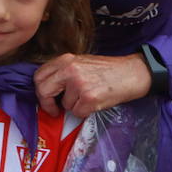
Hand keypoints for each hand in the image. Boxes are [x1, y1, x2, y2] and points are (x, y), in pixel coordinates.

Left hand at [33, 52, 151, 118]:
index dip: (40, 90)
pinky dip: (85, 112)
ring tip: (88, 97)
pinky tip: (95, 102)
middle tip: (55, 109)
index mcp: (66, 59)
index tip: (47, 98)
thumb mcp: (81, 63)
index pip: (39, 76)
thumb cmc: (107, 70)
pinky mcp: (89, 98)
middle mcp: (70, 70)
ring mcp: (79, 84)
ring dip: (74, 106)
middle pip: (43, 90)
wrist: (131, 73)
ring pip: (64, 105)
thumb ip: (62, 72)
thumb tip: (46, 89)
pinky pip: (77, 112)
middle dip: (47, 103)